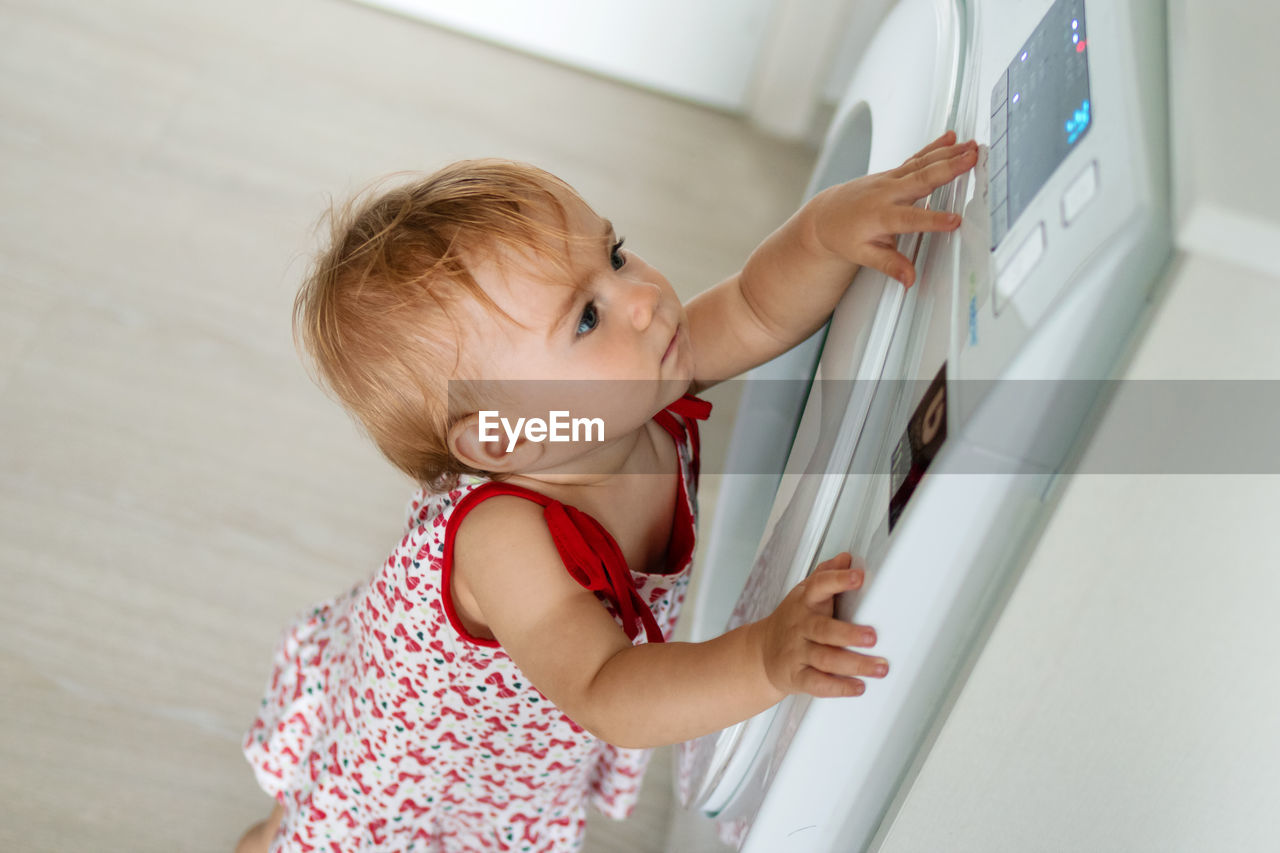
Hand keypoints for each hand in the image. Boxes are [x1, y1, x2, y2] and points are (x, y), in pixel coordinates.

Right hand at [753, 552, 885, 698]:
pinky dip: (839, 687)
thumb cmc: (791, 622)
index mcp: (805, 602)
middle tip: (872, 636)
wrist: (762, 653)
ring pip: (825, 660)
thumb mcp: (804, 594)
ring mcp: (798, 652)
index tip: (858, 576)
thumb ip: (826, 575)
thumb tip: (846, 557)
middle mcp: (801, 627)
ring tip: (878, 667)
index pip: (820, 586)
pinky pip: (818, 684)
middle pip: (823, 630)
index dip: (838, 580)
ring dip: (854, 664)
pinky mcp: (797, 676)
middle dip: (848, 634)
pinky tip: (858, 686)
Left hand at [808, 131, 978, 286]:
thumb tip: (909, 279)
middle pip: (921, 180)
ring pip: (922, 164)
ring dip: (948, 154)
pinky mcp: (893, 172)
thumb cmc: (844, 236)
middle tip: (971, 160)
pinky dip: (934, 146)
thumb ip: (889, 265)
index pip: (910, 219)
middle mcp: (886, 193)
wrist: (826, 215)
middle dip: (948, 169)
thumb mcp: (863, 255)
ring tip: (972, 147)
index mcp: (879, 217)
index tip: (954, 220)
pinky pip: (917, 158)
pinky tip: (951, 137)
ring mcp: (890, 179)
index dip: (933, 220)